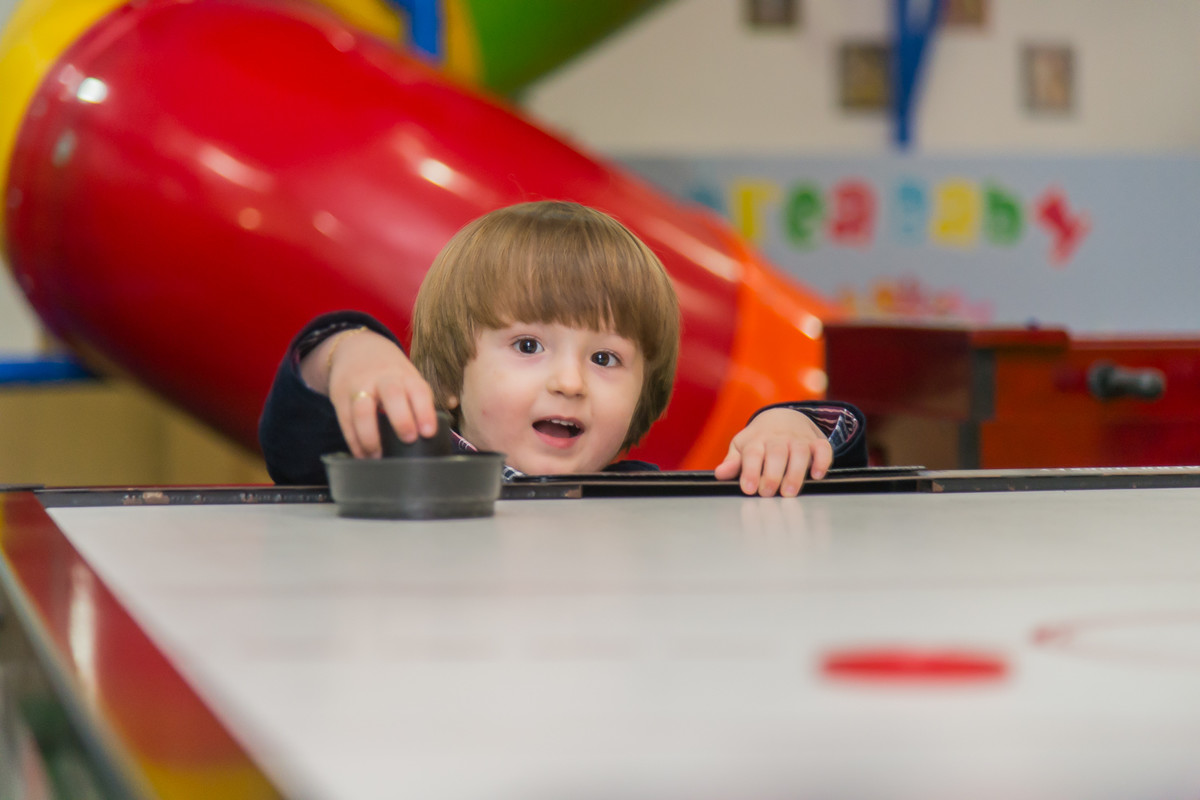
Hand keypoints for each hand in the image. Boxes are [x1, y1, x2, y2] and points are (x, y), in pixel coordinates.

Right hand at [307, 329, 438, 457]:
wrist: (355, 348)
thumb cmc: (390, 374)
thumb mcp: (407, 379)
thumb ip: (417, 403)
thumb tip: (430, 439)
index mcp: (405, 376)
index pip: (418, 390)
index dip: (425, 411)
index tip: (428, 433)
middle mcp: (383, 379)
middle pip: (392, 395)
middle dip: (401, 419)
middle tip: (408, 440)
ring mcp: (360, 386)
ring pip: (362, 410)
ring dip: (370, 437)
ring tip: (378, 457)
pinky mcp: (340, 397)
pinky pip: (346, 421)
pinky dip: (354, 441)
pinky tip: (362, 455)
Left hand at [713, 408, 832, 496]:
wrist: (783, 416)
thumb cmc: (759, 438)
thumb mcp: (742, 447)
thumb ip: (733, 462)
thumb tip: (720, 474)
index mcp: (757, 440)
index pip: (752, 454)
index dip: (750, 471)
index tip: (748, 488)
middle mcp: (778, 438)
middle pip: (776, 453)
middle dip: (772, 475)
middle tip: (767, 494)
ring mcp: (799, 439)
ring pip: (799, 452)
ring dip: (795, 473)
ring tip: (789, 492)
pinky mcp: (817, 442)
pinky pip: (823, 449)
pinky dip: (822, 461)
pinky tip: (817, 475)